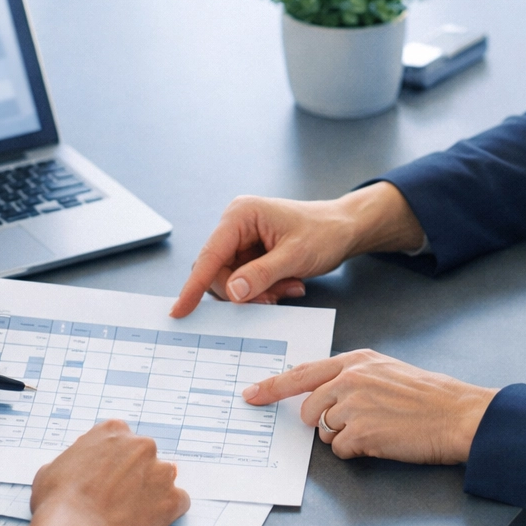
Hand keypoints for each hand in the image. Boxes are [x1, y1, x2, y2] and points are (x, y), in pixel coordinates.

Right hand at [21, 420, 190, 525]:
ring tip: (131, 513)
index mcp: (112, 431)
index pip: (121, 439)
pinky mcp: (172, 499)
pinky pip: (179, 503)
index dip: (113, 460)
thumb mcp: (52, 468)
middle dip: (134, 474)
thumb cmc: (59, 501)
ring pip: (163, 478)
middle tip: (118, 497)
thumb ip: (73, 460)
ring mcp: (160, 471)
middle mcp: (141, 445)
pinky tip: (149, 522)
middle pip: (144, 456)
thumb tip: (74, 469)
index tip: (108, 475)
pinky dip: (168, 512)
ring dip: (152, 491)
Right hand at [170, 183, 425, 316]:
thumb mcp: (295, 255)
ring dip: (257, 293)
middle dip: (242, 292)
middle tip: (272, 299)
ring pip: (230, 282)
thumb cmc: (324, 232)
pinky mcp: (250, 255)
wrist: (345, 229)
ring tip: (288, 288)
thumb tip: (232, 293)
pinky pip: (244, 283)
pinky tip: (288, 285)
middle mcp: (235, 226)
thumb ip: (262, 274)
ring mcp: (241, 241)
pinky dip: (264, 291)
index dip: (193, 285)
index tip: (180, 310)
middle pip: (216, 272)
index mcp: (240, 215)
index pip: (210, 255)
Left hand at [243, 349, 497, 463]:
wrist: (458, 415)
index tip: (250, 394)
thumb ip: (352, 377)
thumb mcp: (386, 371)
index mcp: (355, 361)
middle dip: (323, 423)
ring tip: (378, 429)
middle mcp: (350, 379)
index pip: (301, 373)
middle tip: (356, 424)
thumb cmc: (428, 396)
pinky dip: (358, 452)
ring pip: (324, 432)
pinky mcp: (361, 433)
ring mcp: (354, 405)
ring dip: (345, 438)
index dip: (271, 386)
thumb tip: (323, 395)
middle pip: (308, 409)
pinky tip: (383, 442)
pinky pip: (341, 450)